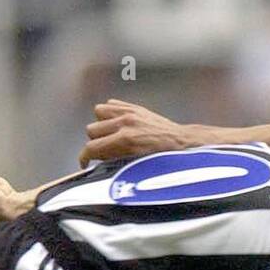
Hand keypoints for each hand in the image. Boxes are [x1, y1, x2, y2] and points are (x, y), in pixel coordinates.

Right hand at [80, 98, 195, 165]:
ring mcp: (129, 112)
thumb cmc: (165, 159)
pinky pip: (111, 104)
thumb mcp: (138, 165)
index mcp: (126, 140)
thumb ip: (115, 160)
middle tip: (105, 152)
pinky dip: (111, 114)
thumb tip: (98, 161)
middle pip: (91, 130)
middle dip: (96, 143)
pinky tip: (119, 125)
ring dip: (102, 125)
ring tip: (112, 136)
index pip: (92, 148)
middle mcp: (125, 123)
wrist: (184, 144)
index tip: (85, 164)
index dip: (85, 158)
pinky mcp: (134, 107)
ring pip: (98, 114)